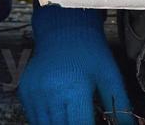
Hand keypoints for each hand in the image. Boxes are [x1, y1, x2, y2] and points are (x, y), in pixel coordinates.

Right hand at [20, 5, 133, 123]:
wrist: (64, 29)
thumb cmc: (90, 52)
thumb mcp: (110, 76)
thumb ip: (119, 104)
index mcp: (74, 89)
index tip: (95, 124)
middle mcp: (51, 93)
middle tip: (83, 118)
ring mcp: (35, 93)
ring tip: (72, 116)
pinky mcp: (25, 92)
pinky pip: (33, 117)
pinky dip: (46, 121)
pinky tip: (59, 113)